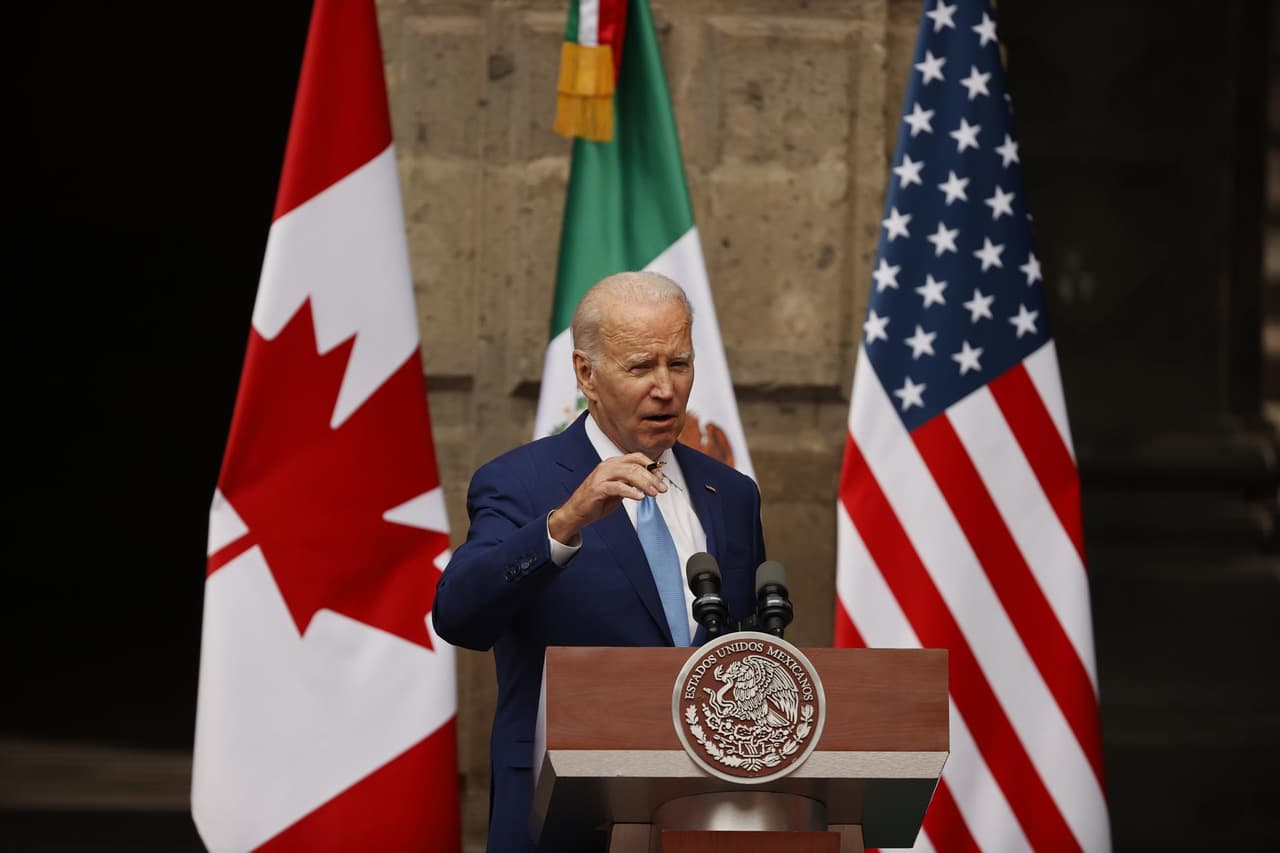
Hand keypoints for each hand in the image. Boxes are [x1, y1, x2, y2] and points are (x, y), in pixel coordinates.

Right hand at [549, 453, 666, 544]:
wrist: (577, 512)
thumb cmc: (598, 500)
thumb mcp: (619, 489)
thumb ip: (632, 483)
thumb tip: (652, 481)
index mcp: (613, 463)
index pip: (637, 457)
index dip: (652, 466)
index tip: (661, 478)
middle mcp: (607, 466)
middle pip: (636, 466)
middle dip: (652, 478)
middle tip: (662, 489)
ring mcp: (602, 476)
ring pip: (629, 473)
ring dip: (645, 484)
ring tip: (653, 494)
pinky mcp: (598, 488)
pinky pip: (618, 487)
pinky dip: (631, 491)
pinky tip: (640, 497)